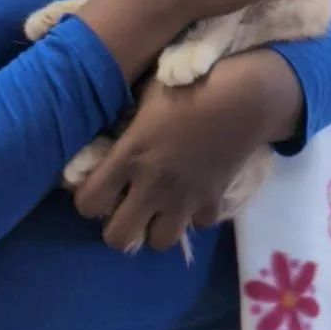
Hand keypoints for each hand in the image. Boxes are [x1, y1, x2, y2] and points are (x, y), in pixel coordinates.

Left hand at [75, 51, 304, 253]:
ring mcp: (184, 198)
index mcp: (130, 156)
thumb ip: (126, 127)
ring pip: (159, 243)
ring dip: (156, 227)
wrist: (243, 98)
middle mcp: (152, 185)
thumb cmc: (189, 86)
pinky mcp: (212, 202)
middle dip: (118, 228)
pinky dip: (193, 215)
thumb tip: (108, 141)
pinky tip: (192, 195)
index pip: (88, 203)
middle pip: (118, 239)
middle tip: (126, 208)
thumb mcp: (146, 99)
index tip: (98, 188)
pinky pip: (196, 225)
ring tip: (159, 208)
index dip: (87, 200)